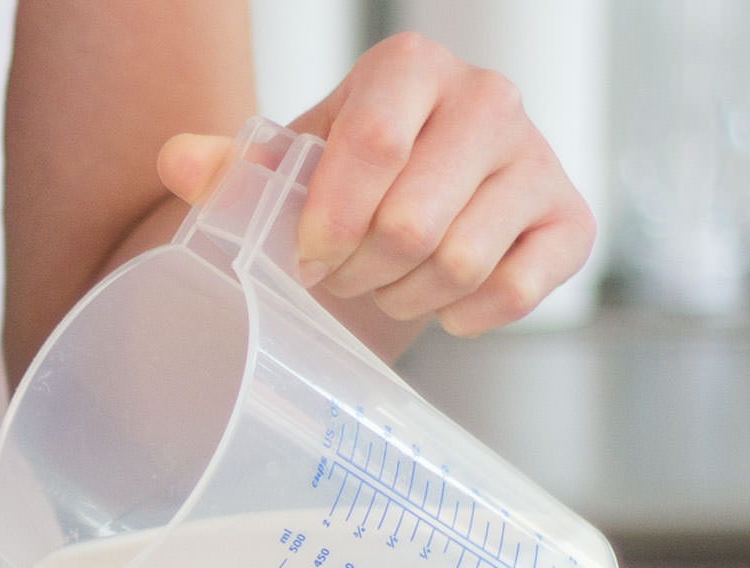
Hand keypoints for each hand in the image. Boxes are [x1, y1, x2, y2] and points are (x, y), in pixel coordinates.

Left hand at [156, 32, 594, 336]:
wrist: (406, 211)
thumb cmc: (338, 185)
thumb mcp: (279, 172)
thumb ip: (230, 169)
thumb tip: (180, 160)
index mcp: (410, 69)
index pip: (376, 144)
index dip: (331, 220)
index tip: (307, 255)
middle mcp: (487, 98)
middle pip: (415, 220)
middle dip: (362, 270)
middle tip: (344, 275)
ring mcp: (537, 158)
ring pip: (460, 262)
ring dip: (405, 296)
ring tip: (387, 282)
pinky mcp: (569, 220)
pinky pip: (516, 291)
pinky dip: (465, 316)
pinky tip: (442, 300)